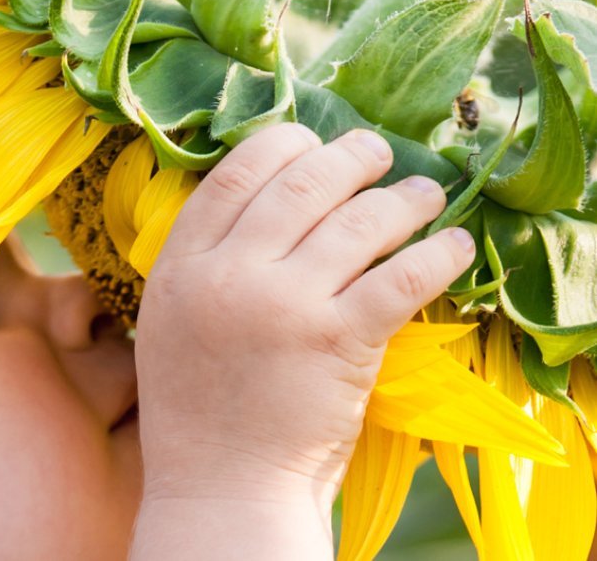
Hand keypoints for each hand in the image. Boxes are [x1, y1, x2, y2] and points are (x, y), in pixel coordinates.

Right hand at [131, 124, 474, 558]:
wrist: (221, 485)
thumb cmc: (199, 406)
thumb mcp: (172, 319)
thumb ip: (207, 259)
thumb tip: (270, 198)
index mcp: (181, 266)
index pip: (235, 174)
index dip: (282, 145)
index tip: (312, 143)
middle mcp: (228, 275)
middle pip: (302, 184)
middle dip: (351, 156)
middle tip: (378, 154)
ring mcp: (283, 307)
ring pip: (358, 221)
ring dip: (405, 198)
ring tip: (425, 194)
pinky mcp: (338, 342)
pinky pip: (400, 277)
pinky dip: (438, 254)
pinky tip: (455, 246)